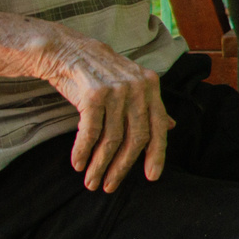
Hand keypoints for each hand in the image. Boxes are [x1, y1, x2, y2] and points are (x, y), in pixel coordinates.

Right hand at [40, 31, 173, 192]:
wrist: (67, 51)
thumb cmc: (100, 72)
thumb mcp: (131, 84)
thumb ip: (149, 106)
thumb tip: (170, 126)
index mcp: (150, 86)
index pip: (158, 127)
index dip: (157, 155)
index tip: (151, 177)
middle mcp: (137, 88)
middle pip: (136, 138)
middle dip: (122, 167)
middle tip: (110, 186)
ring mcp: (116, 90)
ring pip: (112, 139)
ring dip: (100, 165)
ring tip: (91, 181)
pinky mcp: (93, 95)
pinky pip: (90, 132)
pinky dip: (83, 151)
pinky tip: (78, 164)